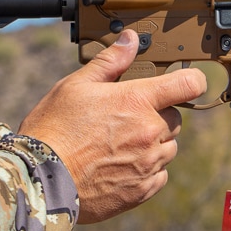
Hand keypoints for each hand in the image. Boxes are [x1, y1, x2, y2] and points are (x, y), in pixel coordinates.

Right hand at [19, 30, 207, 224]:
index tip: (183, 83)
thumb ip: (110, 62)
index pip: (189, 84)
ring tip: (118, 145)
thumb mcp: (76, 85)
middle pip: (176, 118)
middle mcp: (150, 132)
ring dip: (153, 144)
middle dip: (157, 116)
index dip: (190, 80)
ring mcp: (148, 163)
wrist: (39, 179)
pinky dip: (147, 171)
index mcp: (137, 101)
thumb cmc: (53, 129)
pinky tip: (120, 167)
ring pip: (168, 148)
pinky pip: (159, 176)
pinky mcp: (141, 190)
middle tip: (125, 119)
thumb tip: (131, 40)